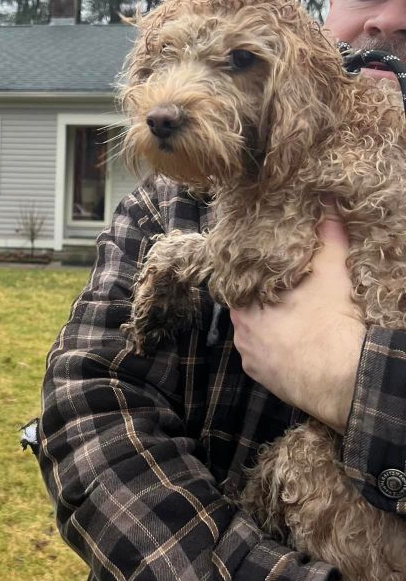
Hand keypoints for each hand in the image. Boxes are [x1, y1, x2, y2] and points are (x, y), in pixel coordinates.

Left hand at [230, 206, 364, 431]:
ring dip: (269, 328)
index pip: (240, 283)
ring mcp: (249, 357)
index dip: (255, 276)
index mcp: (246, 302)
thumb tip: (326, 203)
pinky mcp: (262, 377)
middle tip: (286, 294)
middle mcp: (240, 331)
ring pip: (253, 334)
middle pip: (246, 308)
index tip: (270, 272)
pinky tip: (293, 344)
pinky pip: (263, 358)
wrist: (339, 378)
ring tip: (293, 320)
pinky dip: (275, 351)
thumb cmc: (329, 322)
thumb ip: (327, 236)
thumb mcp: (331, 271)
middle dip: (263, 302)